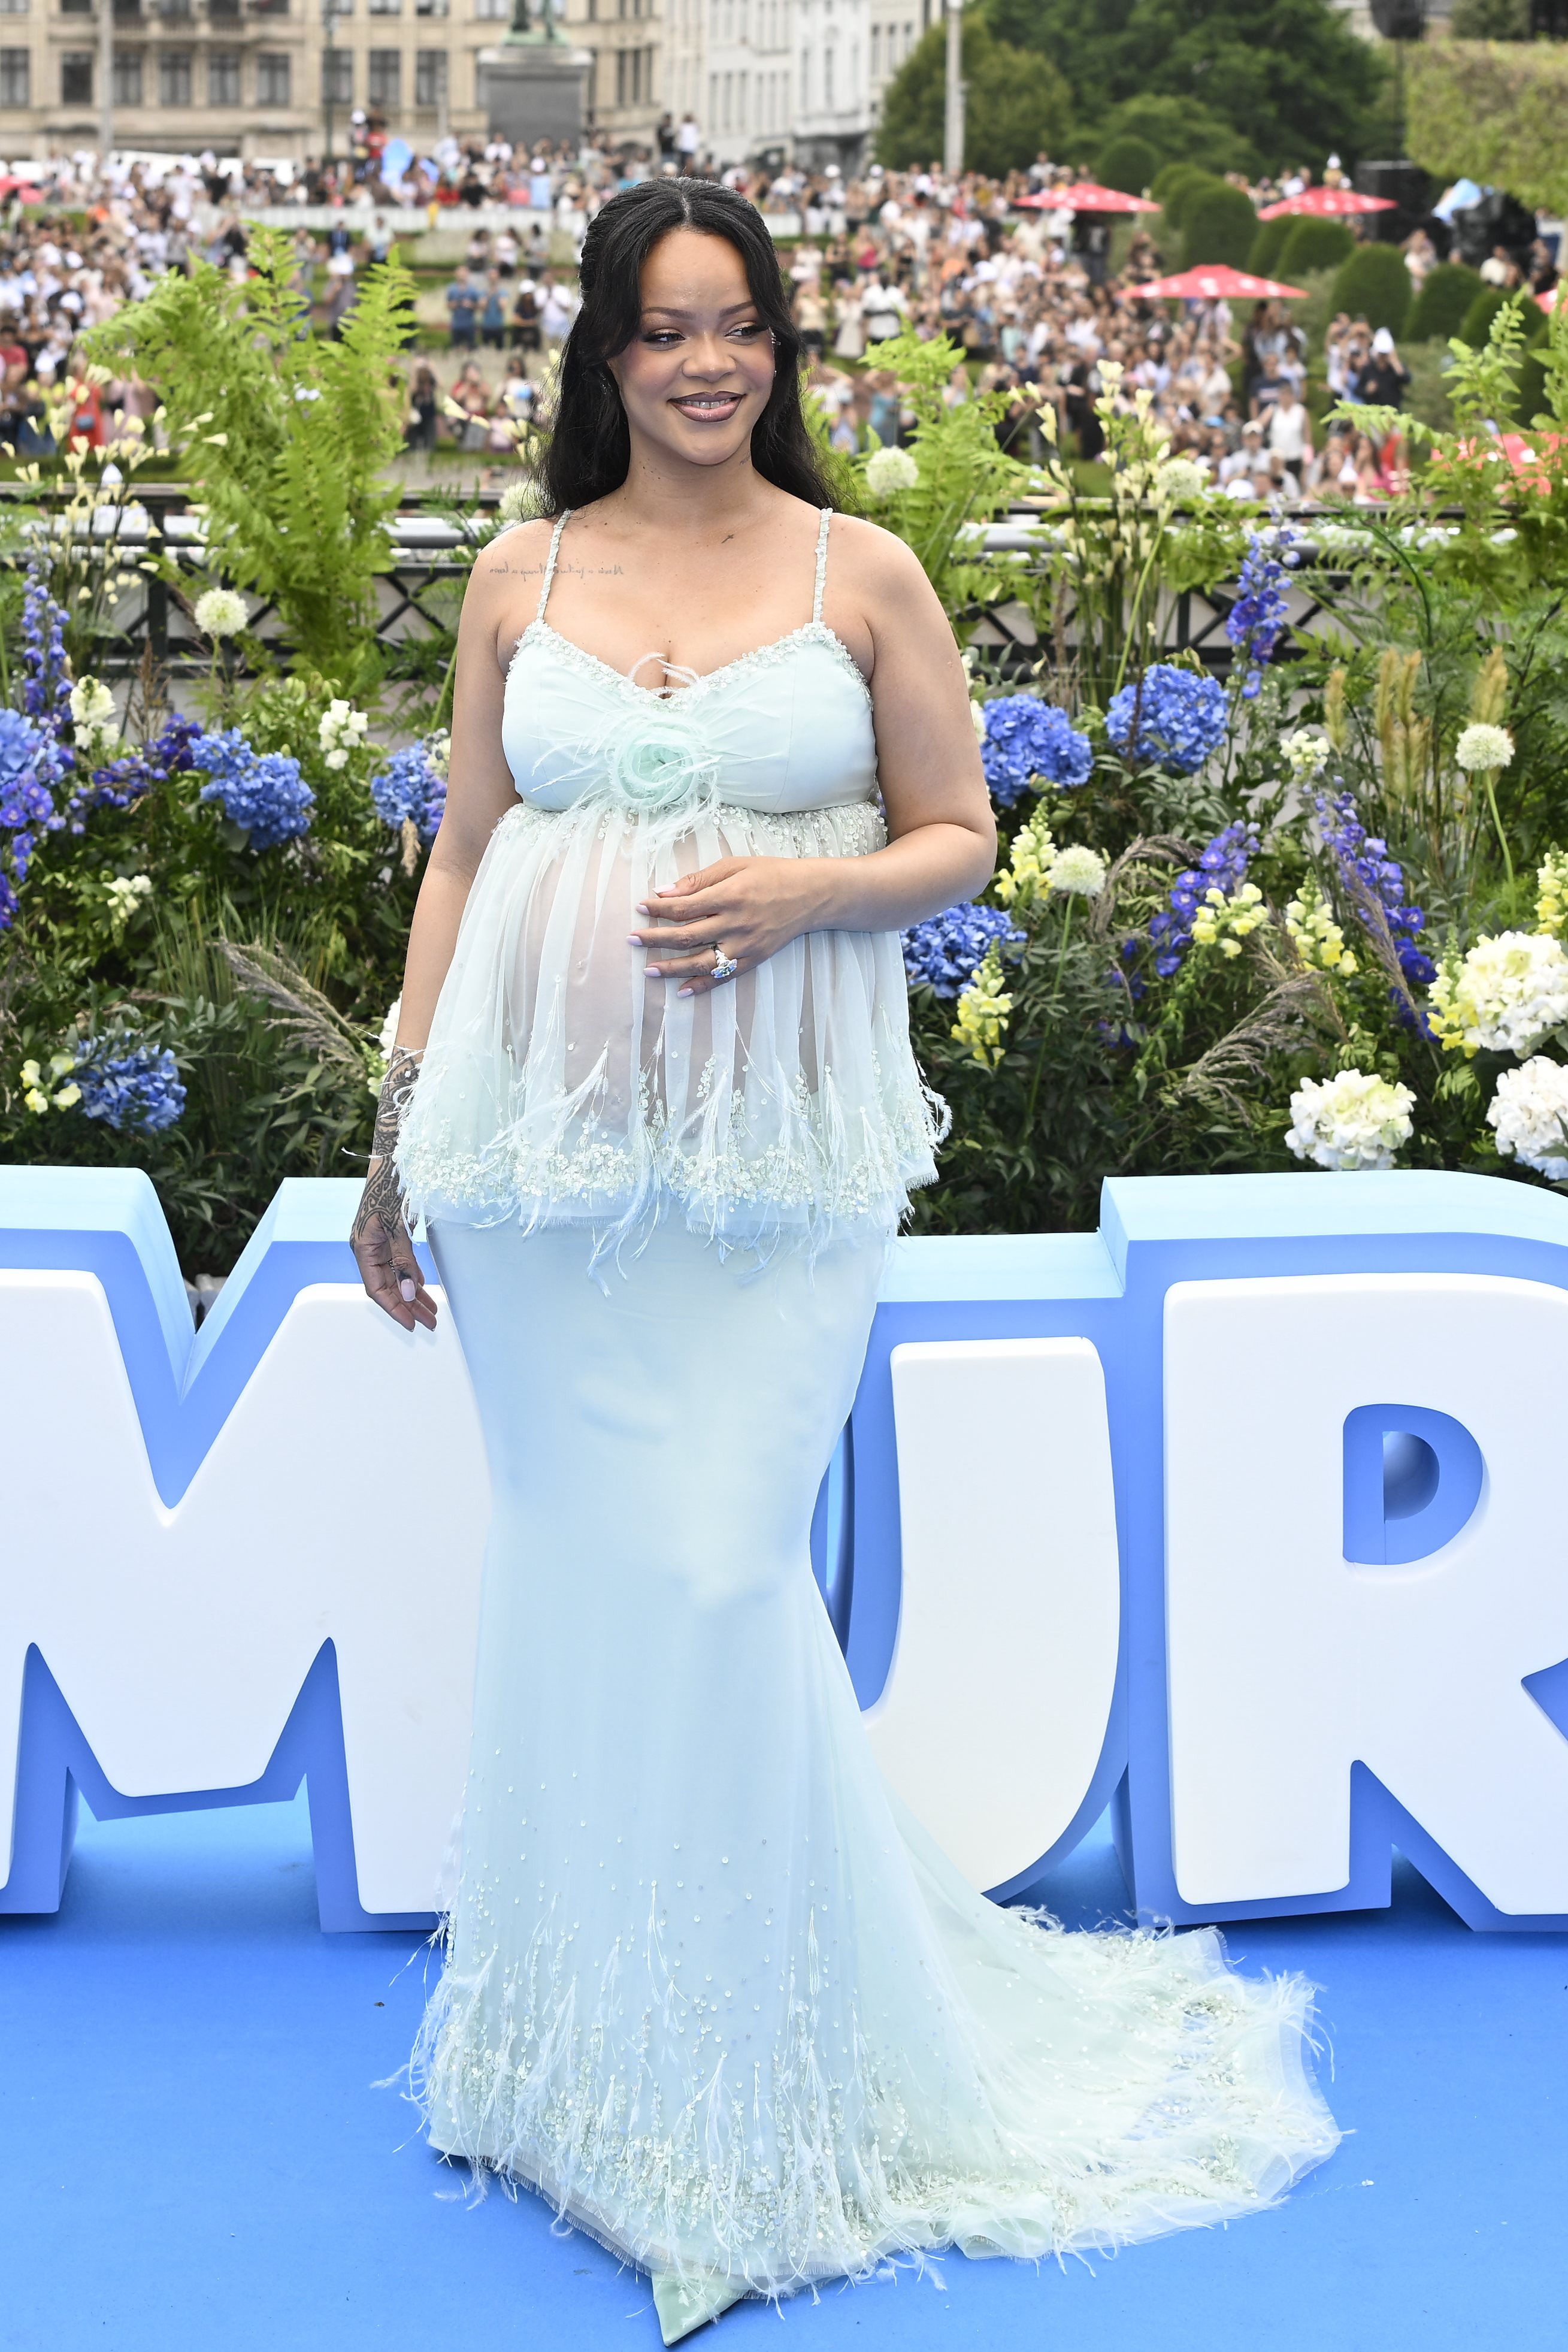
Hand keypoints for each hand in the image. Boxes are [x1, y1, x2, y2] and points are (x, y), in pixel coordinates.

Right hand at [352, 1156, 437, 1330]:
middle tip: (430, 1322)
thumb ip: (402, 1260)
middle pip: (388, 1286)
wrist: (392, 1161)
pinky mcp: (389, 1236)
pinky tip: (421, 1289)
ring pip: (395, 1276)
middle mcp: (368, 1249)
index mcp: (363, 1248)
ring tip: (431, 1311)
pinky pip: (399, 1263)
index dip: (394, 1308)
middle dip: (408, 1306)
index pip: (377, 1289)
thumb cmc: (390, 1188)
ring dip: (412, 1294)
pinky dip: (411, 1276)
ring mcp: (378, 1243)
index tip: (412, 1324)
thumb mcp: (397, 1227)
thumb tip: (408, 1291)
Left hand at [629, 856, 828, 995]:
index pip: (684, 907)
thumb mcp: (735, 866)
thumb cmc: (771, 874)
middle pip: (686, 936)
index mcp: (729, 895)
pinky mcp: (754, 959)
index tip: (640, 908)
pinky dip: (702, 986)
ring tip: (648, 970)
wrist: (812, 895)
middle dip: (655, 939)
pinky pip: (723, 977)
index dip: (658, 909)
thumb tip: (664, 891)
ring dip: (671, 968)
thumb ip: (699, 880)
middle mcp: (735, 923)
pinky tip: (682, 991)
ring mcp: (745, 945)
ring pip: (700, 962)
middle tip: (632, 939)